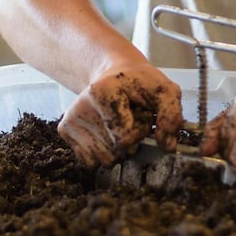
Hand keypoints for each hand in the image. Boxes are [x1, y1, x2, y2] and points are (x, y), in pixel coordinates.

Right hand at [58, 66, 184, 166]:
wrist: (111, 73)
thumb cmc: (138, 84)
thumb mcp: (163, 90)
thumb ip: (171, 116)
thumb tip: (167, 146)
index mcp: (103, 92)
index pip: (125, 137)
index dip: (139, 131)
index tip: (140, 114)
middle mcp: (81, 106)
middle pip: (114, 151)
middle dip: (129, 141)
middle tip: (129, 119)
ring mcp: (71, 119)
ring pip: (102, 160)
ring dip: (116, 148)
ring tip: (118, 125)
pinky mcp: (64, 130)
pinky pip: (89, 161)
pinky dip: (102, 152)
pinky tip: (105, 132)